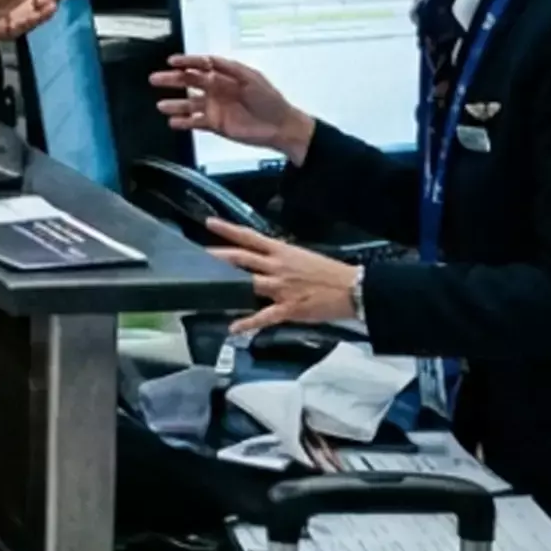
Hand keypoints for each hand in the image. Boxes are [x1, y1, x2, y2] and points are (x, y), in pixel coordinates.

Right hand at [151, 55, 314, 162]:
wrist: (280, 127)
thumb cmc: (270, 100)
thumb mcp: (252, 78)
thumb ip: (230, 68)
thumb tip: (211, 60)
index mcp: (225, 76)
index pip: (200, 66)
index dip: (186, 62)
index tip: (173, 61)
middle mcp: (216, 90)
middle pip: (189, 82)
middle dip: (172, 80)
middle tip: (156, 79)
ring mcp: (215, 108)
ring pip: (189, 104)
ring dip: (175, 104)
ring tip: (162, 105)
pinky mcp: (216, 124)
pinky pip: (195, 122)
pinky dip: (184, 122)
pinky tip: (174, 122)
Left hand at [206, 220, 360, 334]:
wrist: (353, 288)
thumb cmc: (330, 273)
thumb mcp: (302, 257)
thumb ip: (280, 258)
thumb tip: (263, 260)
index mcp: (282, 251)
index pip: (249, 236)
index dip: (228, 229)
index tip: (209, 223)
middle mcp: (277, 267)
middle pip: (241, 258)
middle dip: (218, 256)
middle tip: (197, 255)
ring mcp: (281, 288)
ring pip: (247, 284)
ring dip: (226, 285)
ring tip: (205, 286)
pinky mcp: (288, 308)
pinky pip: (264, 316)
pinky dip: (247, 322)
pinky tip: (233, 327)